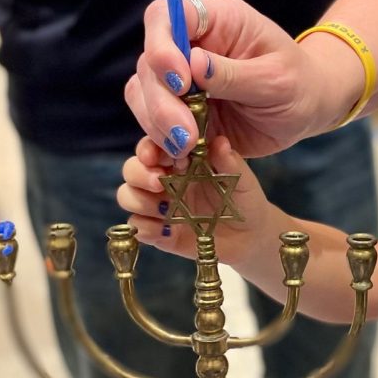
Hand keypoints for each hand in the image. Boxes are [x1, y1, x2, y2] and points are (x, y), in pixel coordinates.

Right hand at [117, 135, 283, 266]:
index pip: (153, 146)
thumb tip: (220, 141)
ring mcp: (159, 206)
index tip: (157, 156)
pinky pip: (138, 227)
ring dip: (139, 200)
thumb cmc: (244, 199)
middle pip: (132, 169)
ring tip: (165, 208)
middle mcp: (164, 180)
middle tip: (159, 182)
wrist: (250, 236)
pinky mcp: (160, 233)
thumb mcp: (241, 179)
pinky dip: (145, 228)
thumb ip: (229, 162)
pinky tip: (166, 230)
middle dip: (139, 174)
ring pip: (128, 196)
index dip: (149, 149)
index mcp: (180, 160)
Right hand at [127, 0, 354, 158]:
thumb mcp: (277, 78)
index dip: (161, 46)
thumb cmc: (299, 84)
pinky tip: (179, 158)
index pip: (165, 17)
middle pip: (149, 62)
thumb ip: (236, 73)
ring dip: (157, 123)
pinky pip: (152, 122)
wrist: (307, 109)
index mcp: (216, 21)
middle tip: (185, 132)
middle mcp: (190, 45)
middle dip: (161, 100)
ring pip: (143, 93)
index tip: (181, 80)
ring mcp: (181, 79)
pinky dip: (159, 140)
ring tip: (185, 148)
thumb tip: (193, 64)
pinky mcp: (180, 109)